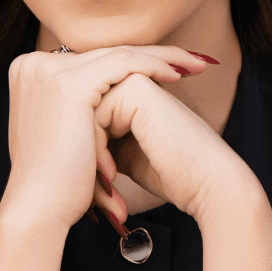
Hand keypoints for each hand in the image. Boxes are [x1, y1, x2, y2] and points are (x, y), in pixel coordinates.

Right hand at [3, 45, 209, 229]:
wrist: (40, 209)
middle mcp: (33, 65)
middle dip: (154, 55)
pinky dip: (153, 66)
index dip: (135, 60)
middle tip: (192, 60)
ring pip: (118, 54)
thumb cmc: (58, 182)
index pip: (93, 59)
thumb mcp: (63, 134)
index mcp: (30, 73)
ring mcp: (48, 71)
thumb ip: (77, 110)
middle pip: (107, 53)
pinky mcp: (69, 84)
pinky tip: (176, 76)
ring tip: (194, 66)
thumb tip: (104, 102)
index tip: (171, 66)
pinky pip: (122, 64)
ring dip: (162, 58)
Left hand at [91, 71, 248, 221]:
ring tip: (108, 185)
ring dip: (89, 155)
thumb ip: (98, 137)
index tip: (103, 188)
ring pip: (84, 114)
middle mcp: (134, 79)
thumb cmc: (170, 175)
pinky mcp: (138, 88)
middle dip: (87, 155)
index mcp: (133, 91)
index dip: (89, 153)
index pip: (88, 115)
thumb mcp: (123, 154)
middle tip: (103, 190)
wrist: (205, 183)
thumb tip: (66, 142)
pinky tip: (113, 174)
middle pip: (83, 112)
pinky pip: (94, 115)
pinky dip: (96, 150)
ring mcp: (136, 79)